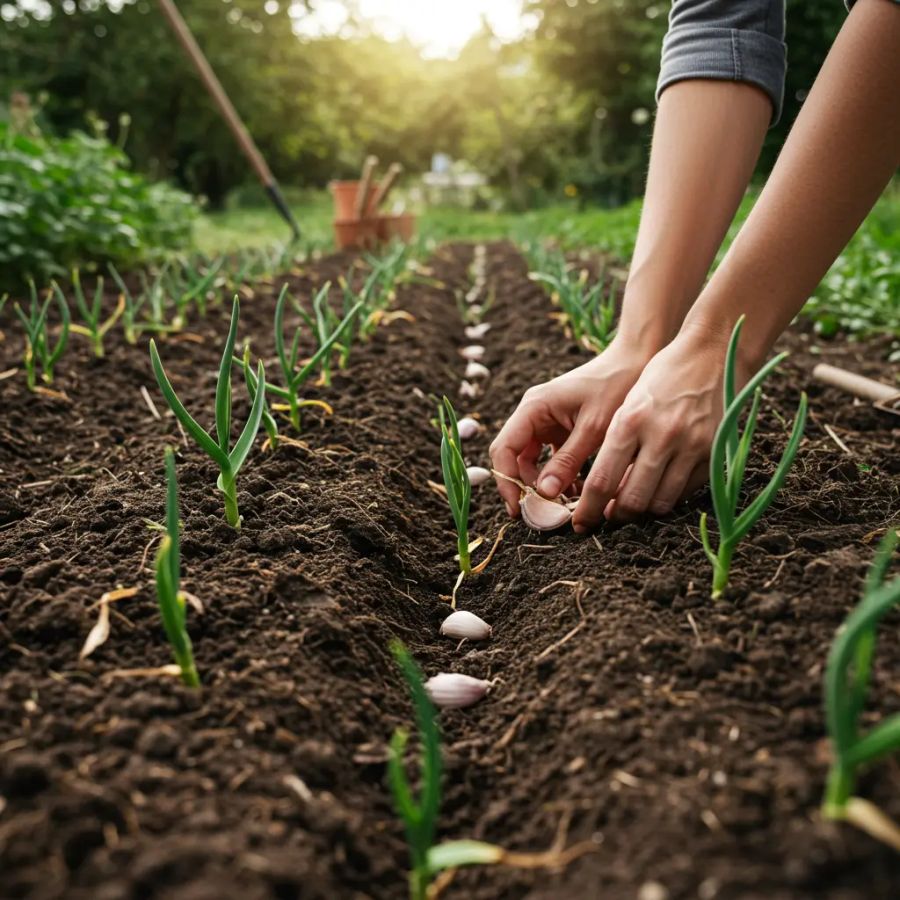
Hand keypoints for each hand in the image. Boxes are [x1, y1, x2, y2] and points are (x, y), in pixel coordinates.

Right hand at [489, 336, 653, 517]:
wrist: (636, 362)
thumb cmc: (615, 388)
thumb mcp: (593, 429)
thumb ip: (567, 462)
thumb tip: (544, 494)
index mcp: (533, 407)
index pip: (503, 448)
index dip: (506, 480)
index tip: (518, 508)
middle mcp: (533, 413)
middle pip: (513, 457)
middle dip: (524, 487)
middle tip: (542, 514)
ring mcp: (545, 420)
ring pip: (530, 460)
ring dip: (542, 484)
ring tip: (563, 505)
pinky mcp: (560, 428)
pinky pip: (549, 457)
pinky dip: (558, 475)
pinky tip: (575, 491)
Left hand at [572, 325, 741, 530]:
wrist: (712, 352)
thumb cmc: (660, 377)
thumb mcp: (629, 404)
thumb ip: (617, 445)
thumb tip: (606, 492)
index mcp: (630, 421)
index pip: (602, 481)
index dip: (589, 509)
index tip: (580, 523)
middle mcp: (661, 436)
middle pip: (632, 499)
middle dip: (616, 516)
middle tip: (608, 517)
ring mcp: (692, 446)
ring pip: (660, 502)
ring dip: (643, 511)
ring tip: (632, 505)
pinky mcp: (714, 452)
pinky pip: (687, 491)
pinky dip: (669, 497)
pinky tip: (658, 489)